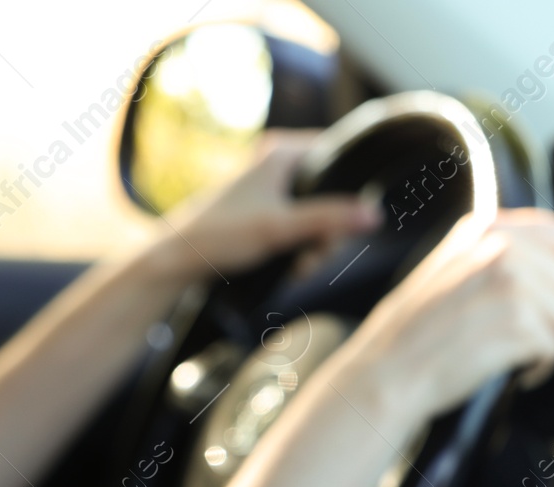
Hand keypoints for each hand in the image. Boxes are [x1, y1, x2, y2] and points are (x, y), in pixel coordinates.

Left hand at [160, 129, 380, 275]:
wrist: (179, 259)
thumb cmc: (221, 234)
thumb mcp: (280, 228)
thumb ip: (328, 220)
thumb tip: (375, 215)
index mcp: (283, 151)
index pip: (339, 153)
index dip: (351, 188)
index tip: (346, 221)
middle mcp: (281, 165)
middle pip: (334, 195)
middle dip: (328, 233)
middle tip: (312, 255)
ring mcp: (277, 192)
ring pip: (320, 218)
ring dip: (316, 248)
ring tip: (297, 266)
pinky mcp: (272, 215)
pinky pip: (304, 230)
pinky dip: (302, 251)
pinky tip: (291, 268)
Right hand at [330, 207, 553, 425]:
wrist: (390, 367)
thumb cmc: (420, 328)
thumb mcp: (455, 265)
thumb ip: (502, 253)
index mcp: (490, 228)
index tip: (547, 296)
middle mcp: (505, 248)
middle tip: (522, 333)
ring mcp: (513, 284)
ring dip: (548, 343)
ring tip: (512, 352)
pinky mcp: (519, 324)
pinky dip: (539, 368)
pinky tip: (512, 370)